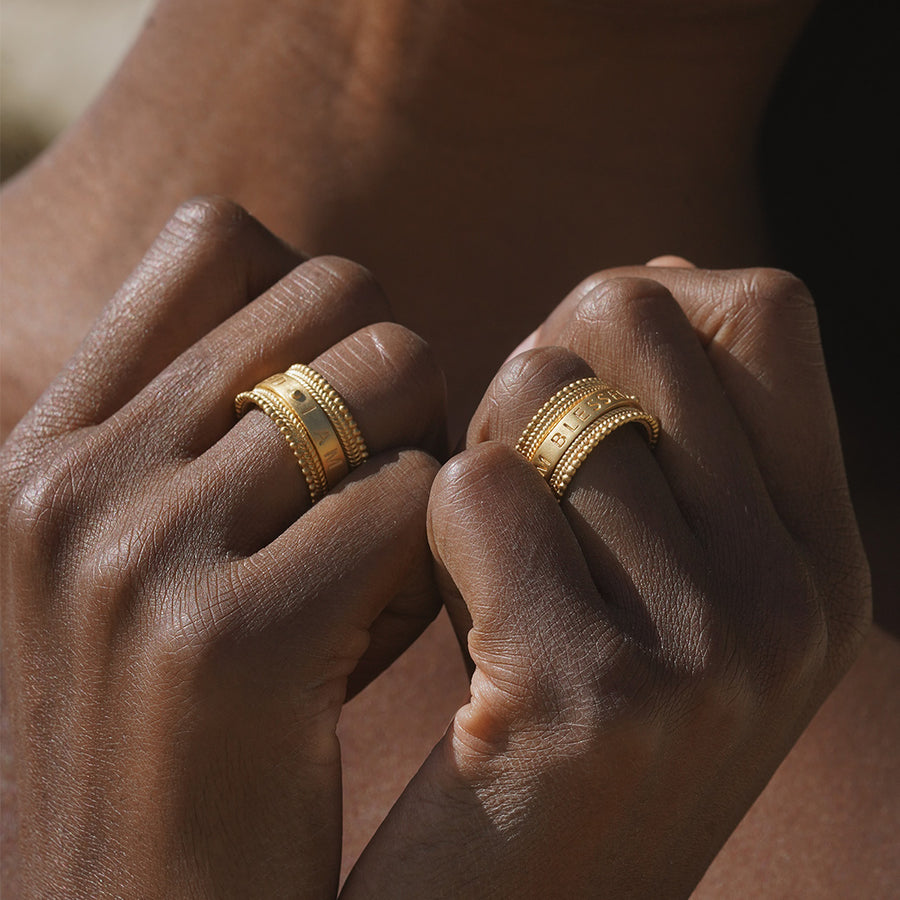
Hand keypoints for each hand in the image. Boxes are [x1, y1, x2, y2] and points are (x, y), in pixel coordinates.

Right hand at [0, 198, 445, 897]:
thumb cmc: (170, 736)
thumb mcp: (139, 564)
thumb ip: (205, 432)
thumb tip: (339, 311)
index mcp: (47, 450)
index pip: (217, 236)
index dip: (314, 297)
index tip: (336, 391)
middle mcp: (75, 484)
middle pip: (337, 291)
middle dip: (394, 373)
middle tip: (388, 478)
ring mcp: (142, 561)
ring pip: (394, 371)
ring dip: (427, 456)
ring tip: (393, 556)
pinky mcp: (237, 645)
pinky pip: (419, 499)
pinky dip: (442, 555)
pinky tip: (401, 629)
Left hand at [342, 263, 870, 897]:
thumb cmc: (562, 719)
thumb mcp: (663, 580)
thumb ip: (675, 433)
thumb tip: (653, 274)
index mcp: (820, 557)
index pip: (765, 308)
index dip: (645, 311)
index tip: (581, 385)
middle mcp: (791, 597)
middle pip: (638, 318)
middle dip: (544, 369)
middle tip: (511, 472)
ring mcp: (706, 651)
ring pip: (540, 396)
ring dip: (478, 455)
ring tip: (480, 562)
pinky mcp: (588, 693)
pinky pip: (475, 487)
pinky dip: (434, 527)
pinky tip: (448, 613)